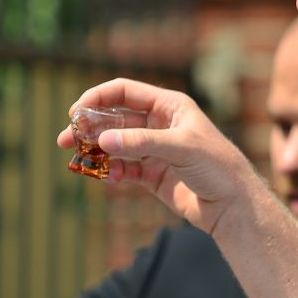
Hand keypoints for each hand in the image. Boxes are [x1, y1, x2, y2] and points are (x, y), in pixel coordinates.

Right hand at [58, 78, 263, 235]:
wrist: (233, 205)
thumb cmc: (217, 166)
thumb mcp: (181, 147)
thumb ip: (142, 142)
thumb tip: (102, 140)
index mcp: (170, 106)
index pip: (126, 92)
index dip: (98, 97)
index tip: (75, 111)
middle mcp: (160, 124)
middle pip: (115, 119)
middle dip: (89, 127)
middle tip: (64, 138)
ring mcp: (155, 150)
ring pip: (116, 145)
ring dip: (96, 150)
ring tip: (76, 157)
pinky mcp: (153, 174)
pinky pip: (124, 168)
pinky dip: (111, 171)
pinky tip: (104, 177)